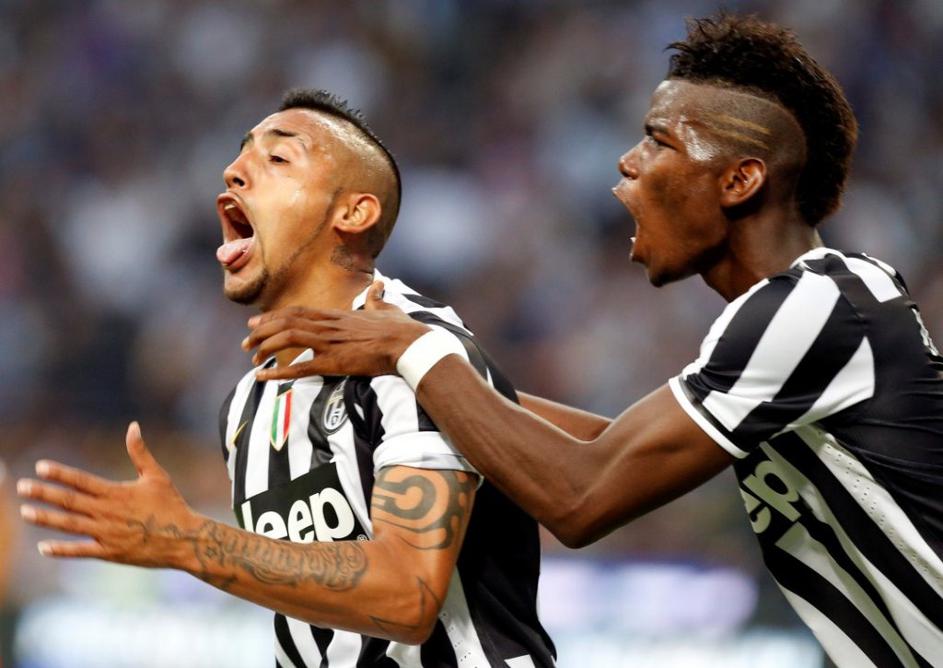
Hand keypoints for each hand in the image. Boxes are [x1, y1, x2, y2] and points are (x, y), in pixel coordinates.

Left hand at [17, 422, 201, 568]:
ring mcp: (107, 534)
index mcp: (117, 492)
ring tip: (25, 512)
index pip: (82, 480)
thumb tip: (133, 426)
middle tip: (21, 487)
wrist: (184, 539)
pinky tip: (43, 547)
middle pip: (70, 501)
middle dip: (44, 494)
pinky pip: (80, 551)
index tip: (40, 467)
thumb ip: (140, 452)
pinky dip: (61, 550)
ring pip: (70, 525)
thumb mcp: (157, 475)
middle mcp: (108, 512)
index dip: (60, 473)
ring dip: (46, 518)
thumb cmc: (171, 505)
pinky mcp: (109, 552)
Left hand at [244, 280, 430, 381]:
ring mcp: (329, 343)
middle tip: (246, 342)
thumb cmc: (400, 328)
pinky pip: (299, 366)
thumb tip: (379, 285)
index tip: (257, 322)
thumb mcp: (385, 308)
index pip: (297, 312)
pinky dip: (277, 371)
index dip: (274, 317)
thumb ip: (376, 298)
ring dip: (265, 347)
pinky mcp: (334, 362)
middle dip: (262, 332)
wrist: (407, 344)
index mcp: (337, 315)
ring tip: (253, 358)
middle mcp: (328, 326)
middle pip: (285, 323)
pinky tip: (263, 376)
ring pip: (287, 340)